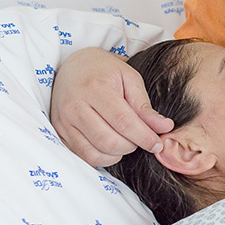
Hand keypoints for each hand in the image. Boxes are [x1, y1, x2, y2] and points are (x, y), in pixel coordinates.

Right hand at [49, 47, 173, 166]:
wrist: (73, 66)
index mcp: (95, 88)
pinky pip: (84, 156)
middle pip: (109, 141)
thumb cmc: (105, 71)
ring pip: (95, 153)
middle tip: (140, 138)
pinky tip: (112, 147)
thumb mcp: (129, 78)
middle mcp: (75, 106)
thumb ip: (144, 106)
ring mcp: (64, 121)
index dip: (144, 137)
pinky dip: (103, 158)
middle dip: (131, 146)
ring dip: (118, 154)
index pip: (123, 121)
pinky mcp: (60, 132)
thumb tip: (165, 127)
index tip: (158, 144)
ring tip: (126, 141)